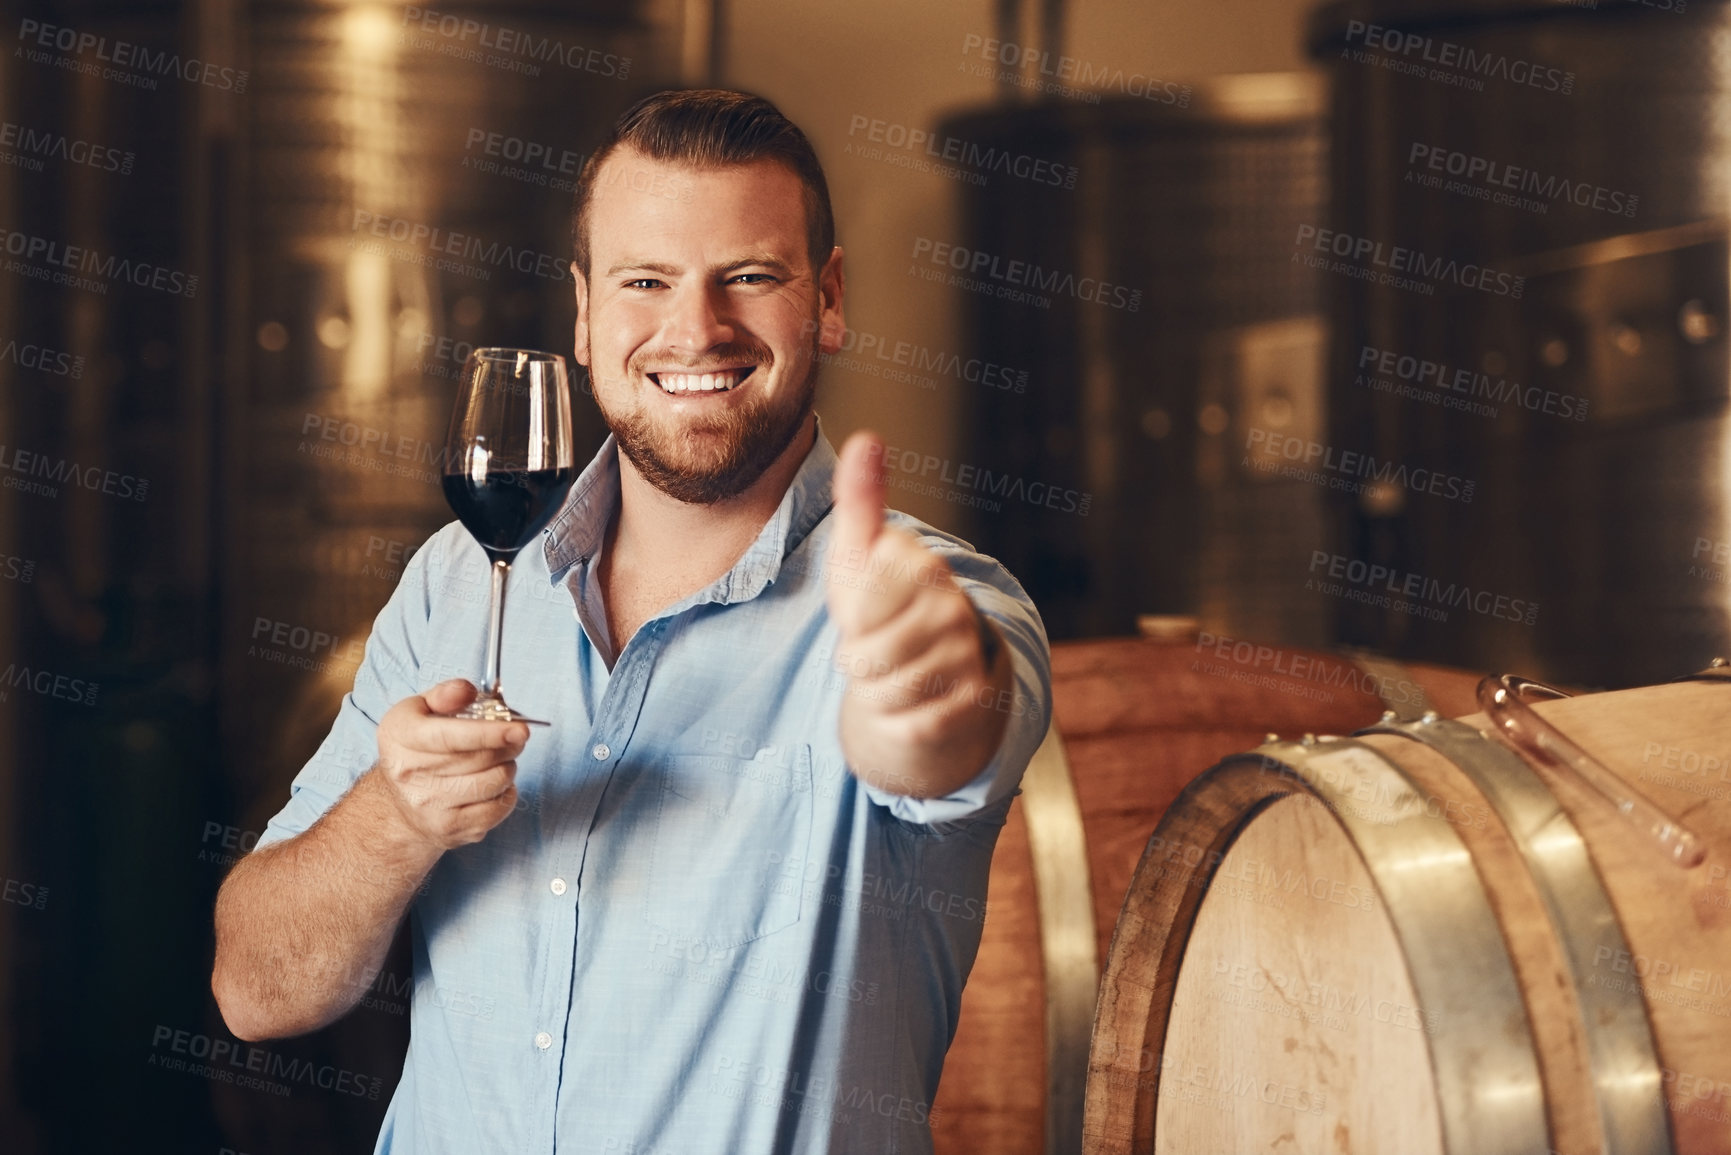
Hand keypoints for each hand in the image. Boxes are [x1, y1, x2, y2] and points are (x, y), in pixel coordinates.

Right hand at [374, 680, 527, 849]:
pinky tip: (492, 783)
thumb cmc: (415, 748)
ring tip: (497, 760)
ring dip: (507, 766)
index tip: (519, 729)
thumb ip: (445, 694)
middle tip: (515, 736)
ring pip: (494, 782)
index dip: (489, 733)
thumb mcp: (418, 710)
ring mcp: (429, 806)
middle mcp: (410, 774)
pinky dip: (506, 792)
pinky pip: (498, 808)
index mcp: (401, 737)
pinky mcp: (449, 829)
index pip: (450, 737)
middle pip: (480, 758)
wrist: (398, 804)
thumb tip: (466, 691)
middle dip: (508, 744)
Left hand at [825, 431, 1005, 777]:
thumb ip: (860, 500)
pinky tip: (910, 702)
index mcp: (924, 567)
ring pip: (887, 691)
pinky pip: (910, 722)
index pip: (858, 607)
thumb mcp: (859, 555)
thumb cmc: (882, 606)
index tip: (864, 611)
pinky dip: (897, 720)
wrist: (932, 671)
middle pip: (866, 654)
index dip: (849, 619)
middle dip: (857, 660)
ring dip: (875, 692)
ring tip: (890, 673)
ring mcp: (967, 655)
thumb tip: (867, 438)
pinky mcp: (974, 700)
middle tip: (874, 649)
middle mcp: (953, 607)